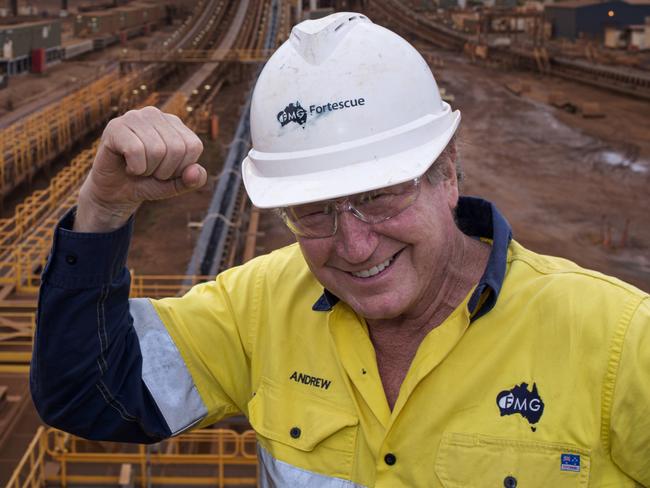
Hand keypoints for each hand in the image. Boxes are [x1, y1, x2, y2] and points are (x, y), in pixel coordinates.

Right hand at [75, 106, 205, 231]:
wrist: (115, 192)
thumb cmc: (148, 183)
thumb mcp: (175, 185)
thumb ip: (192, 180)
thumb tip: (197, 172)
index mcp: (176, 124)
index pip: (193, 146)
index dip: (181, 168)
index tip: (166, 170)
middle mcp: (156, 114)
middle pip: (176, 148)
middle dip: (164, 171)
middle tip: (149, 171)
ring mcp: (135, 117)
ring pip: (156, 150)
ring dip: (147, 170)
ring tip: (138, 167)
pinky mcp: (115, 126)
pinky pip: (136, 151)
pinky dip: (135, 168)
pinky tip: (127, 165)